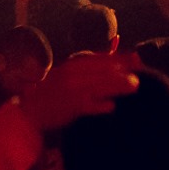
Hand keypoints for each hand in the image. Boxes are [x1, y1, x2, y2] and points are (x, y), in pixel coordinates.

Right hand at [19, 54, 138, 132]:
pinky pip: (92, 106)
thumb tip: (109, 59)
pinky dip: (103, 105)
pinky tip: (112, 106)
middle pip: (103, 70)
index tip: (135, 58)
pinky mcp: (73, 107)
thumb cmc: (50, 93)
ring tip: (134, 86)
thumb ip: (84, 68)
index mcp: (70, 66)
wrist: (29, 111)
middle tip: (139, 71)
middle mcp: (72, 76)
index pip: (99, 59)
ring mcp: (73, 91)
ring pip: (101, 86)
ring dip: (119, 85)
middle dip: (123, 70)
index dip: (118, 58)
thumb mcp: (65, 75)